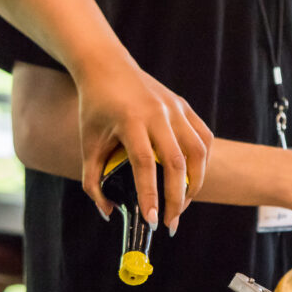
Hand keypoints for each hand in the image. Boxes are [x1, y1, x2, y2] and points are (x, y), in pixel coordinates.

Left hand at [74, 59, 211, 233]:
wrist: (107, 66)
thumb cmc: (95, 108)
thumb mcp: (88, 144)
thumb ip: (93, 182)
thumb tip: (109, 213)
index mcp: (130, 120)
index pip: (144, 165)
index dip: (150, 196)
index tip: (152, 222)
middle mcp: (158, 113)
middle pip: (177, 163)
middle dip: (177, 200)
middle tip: (170, 224)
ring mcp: (175, 108)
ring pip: (199, 152)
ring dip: (194, 184)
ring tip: (182, 205)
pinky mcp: (184, 106)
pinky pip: (203, 139)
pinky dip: (202, 163)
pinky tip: (191, 179)